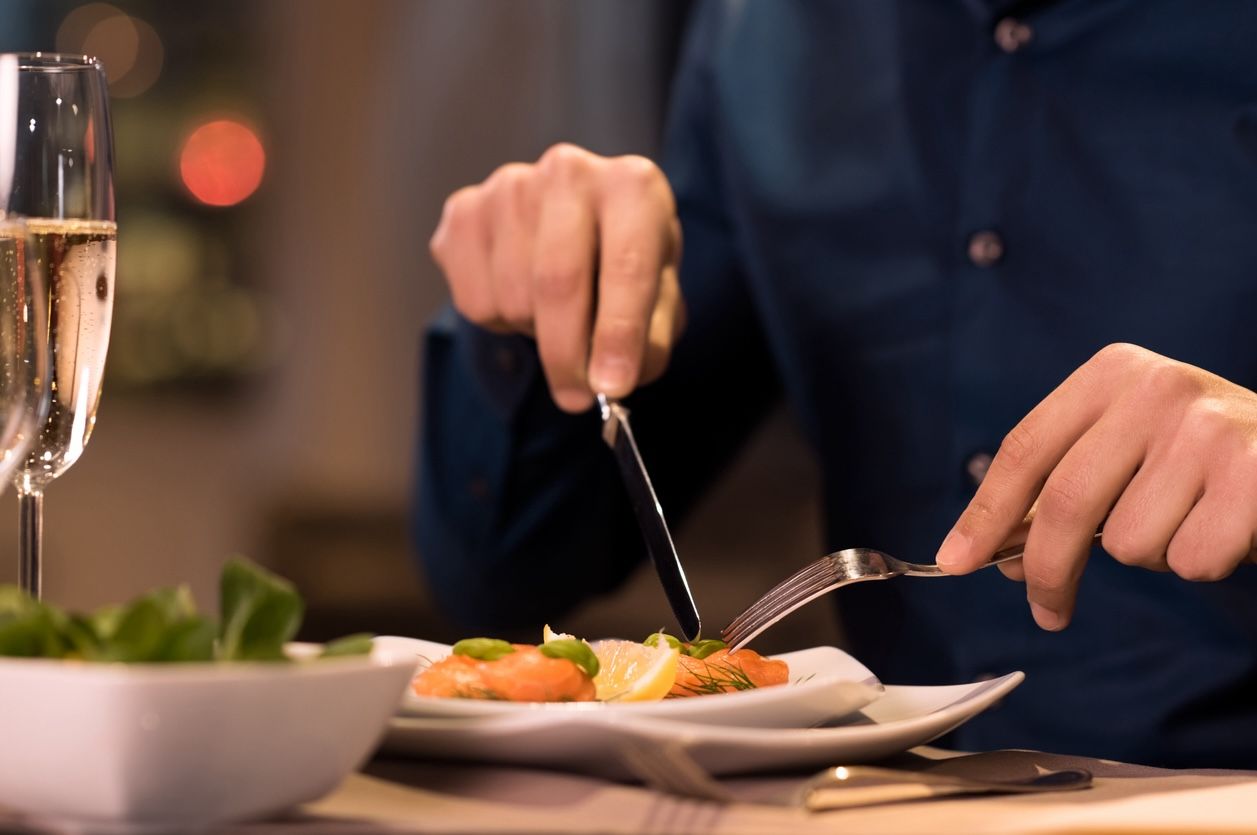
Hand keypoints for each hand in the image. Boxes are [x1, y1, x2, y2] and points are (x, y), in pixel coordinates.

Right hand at [429, 143, 683, 412]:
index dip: (618, 334)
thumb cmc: (625, 264)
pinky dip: (499, 322)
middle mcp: (569, 171)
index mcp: (633, 186)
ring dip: (535, 333)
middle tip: (577, 399)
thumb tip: (611, 380)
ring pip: (512, 298)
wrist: (576, 224)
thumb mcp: (659, 298)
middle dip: (566, 355)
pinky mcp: (464, 211)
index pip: (626, 266)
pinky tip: (521, 297)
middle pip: (557, 282)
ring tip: (557, 318)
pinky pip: (473, 300)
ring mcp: (509, 186)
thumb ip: (648, 341)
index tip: (613, 386)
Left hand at [936, 343, 1256, 630]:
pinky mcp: (1255, 474)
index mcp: (1113, 373)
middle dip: (1048, 569)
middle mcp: (1157, 389)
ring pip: (1131, 542)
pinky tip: (1230, 529)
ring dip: (1154, 554)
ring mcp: (1208, 428)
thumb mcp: (1131, 451)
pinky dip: (1205, 563)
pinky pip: (1191, 559)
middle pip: (1066, 501)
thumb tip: (998, 553)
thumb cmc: (1209, 460)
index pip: (1026, 450)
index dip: (985, 513)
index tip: (954, 562)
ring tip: (1191, 522)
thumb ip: (1066, 491)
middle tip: (1047, 611)